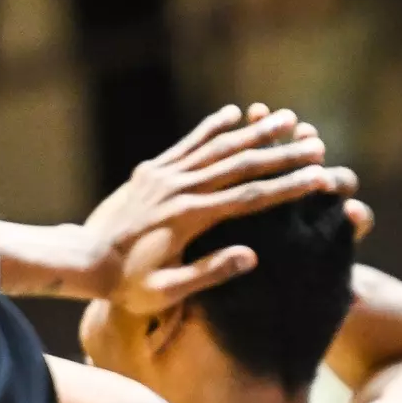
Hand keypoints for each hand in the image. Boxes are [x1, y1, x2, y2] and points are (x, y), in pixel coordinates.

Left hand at [81, 104, 358, 313]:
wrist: (81, 260)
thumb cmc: (126, 285)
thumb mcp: (167, 290)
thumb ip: (209, 272)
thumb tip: (252, 256)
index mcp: (191, 218)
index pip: (251, 197)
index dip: (289, 186)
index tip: (320, 178)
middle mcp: (181, 188)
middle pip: (242, 165)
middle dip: (283, 154)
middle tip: (317, 144)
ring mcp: (165, 175)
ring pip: (218, 146)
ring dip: (255, 132)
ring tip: (286, 118)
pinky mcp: (152, 170)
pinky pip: (188, 143)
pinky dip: (211, 127)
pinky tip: (233, 112)